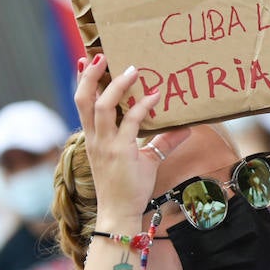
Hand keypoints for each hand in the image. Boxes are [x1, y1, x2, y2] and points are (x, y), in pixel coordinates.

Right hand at [73, 55, 189, 221]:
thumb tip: (187, 127)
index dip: (83, 82)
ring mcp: (106, 145)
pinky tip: (155, 96)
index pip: (82, 104)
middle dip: (90, 76)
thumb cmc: (129, 188)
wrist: (120, 213)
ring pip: (102, 107)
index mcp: (94, 137)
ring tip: (131, 69)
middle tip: (98, 56)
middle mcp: (95, 138)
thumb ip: (163, 142)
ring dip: (116, 85)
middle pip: (83, 100)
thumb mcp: (146, 160)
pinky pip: (130, 123)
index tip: (85, 62)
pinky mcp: (120, 152)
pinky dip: (143, 107)